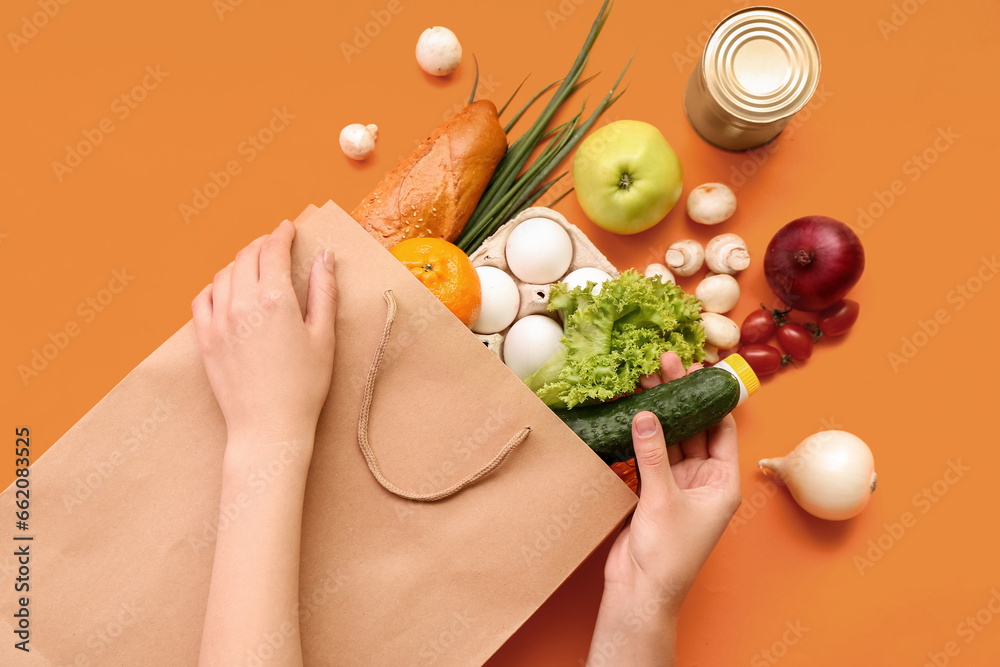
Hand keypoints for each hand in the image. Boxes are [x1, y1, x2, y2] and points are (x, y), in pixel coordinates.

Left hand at [191, 219, 338, 450]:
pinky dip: (215, 286)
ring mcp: (219, 320)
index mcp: (276, 299)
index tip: (287, 228)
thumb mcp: (324, 337)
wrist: (268, 427)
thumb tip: (325, 257)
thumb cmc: (304, 387)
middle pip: (246, 256)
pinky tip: (226, 290)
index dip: (281, 234)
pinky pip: (202, 299)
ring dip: (239, 263)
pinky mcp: (205, 339)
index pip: (273, 250)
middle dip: (261, 244)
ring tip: (253, 265)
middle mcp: (243, 303)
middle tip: (274, 244)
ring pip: (223, 274)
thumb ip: (323, 291)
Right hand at [587, 352, 740, 664]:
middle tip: (663, 362)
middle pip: (692, 428)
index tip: (695, 368)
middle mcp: (702, 480)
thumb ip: (653, 453)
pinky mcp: (652, 492)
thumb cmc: (666, 554)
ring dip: (656, 413)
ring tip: (643, 379)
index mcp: (721, 482)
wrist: (640, 591)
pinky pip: (648, 456)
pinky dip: (638, 436)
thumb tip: (646, 413)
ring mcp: (677, 486)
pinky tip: (628, 412)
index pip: (721, 428)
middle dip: (677, 397)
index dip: (708, 397)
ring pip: (668, 439)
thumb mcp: (662, 498)